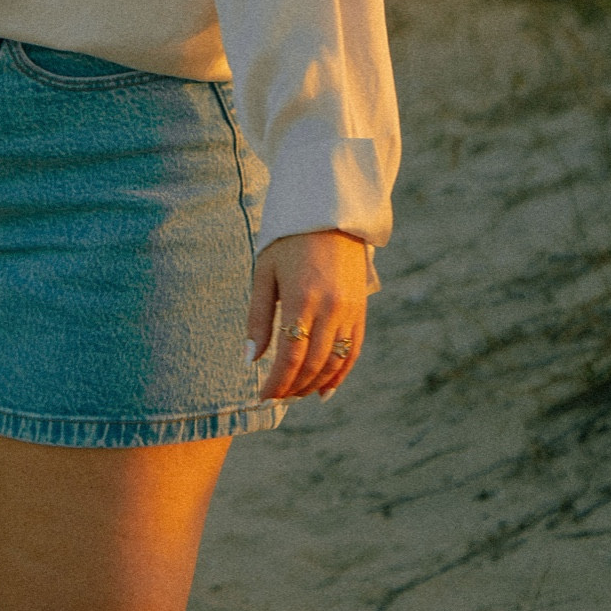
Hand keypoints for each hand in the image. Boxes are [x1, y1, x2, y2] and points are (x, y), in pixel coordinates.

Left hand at [248, 229, 368, 400]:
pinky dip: (340, 374)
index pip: (290, 356)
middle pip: (312, 364)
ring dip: (314, 384)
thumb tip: (250, 360)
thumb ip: (258, 318)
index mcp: (301, 297)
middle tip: (277, 397)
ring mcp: (349, 310)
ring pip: (333, 362)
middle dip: (293, 387)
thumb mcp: (265, 271)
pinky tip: (326, 390)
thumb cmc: (288, 240)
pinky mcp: (360, 309)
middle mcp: (329, 308)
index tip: (263, 395)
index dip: (277, 382)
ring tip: (296, 394)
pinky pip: (352, 351)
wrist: (329, 213)